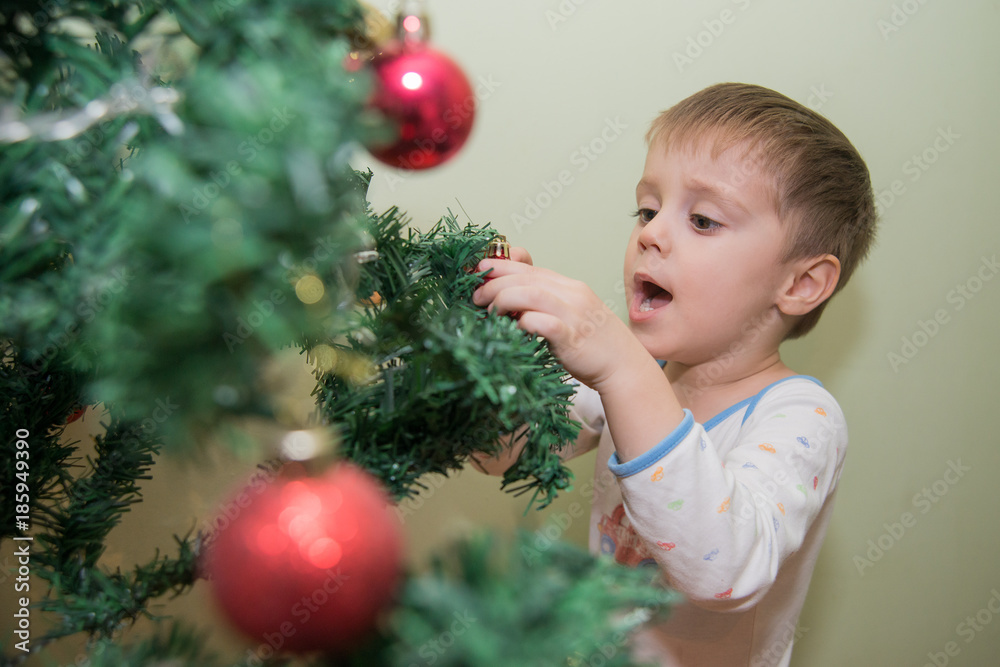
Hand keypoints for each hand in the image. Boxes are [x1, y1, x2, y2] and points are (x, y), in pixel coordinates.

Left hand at [472, 258, 643, 390]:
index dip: (499, 266)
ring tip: (489, 310)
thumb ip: (541, 304)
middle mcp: (571, 293)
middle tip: (475, 295)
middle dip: (494, 282)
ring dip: (503, 298)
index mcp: (568, 285)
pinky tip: (513, 327)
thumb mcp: (566, 314)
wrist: (623, 365)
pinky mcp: (572, 336)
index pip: (529, 266)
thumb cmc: (590, 343)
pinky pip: (543, 322)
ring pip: (531, 293)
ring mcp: (573, 314)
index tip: (478, 272)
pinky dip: (523, 321)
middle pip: (525, 276)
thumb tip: (505, 300)